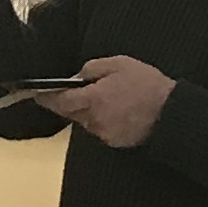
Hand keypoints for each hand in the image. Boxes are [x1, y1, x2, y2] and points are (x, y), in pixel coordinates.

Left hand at [45, 54, 172, 150]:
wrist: (170, 112)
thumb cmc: (146, 84)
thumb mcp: (119, 64)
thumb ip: (92, 68)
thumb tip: (76, 77)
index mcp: (92, 99)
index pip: (60, 101)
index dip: (47, 97)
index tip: (37, 93)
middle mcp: (93, 120)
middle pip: (70, 113)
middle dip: (66, 103)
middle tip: (67, 92)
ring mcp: (103, 133)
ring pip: (85, 121)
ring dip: (85, 111)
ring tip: (102, 98)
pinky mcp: (113, 142)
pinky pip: (99, 129)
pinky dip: (100, 120)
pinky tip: (115, 111)